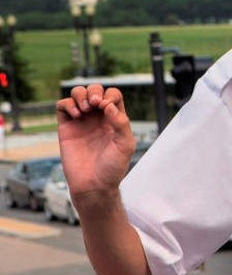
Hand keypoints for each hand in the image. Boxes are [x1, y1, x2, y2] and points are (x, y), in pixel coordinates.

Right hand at [56, 84, 136, 198]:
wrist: (93, 185)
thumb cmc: (113, 167)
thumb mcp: (126, 144)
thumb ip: (121, 123)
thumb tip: (108, 105)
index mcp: (115, 118)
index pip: (113, 94)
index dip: (110, 95)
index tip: (107, 107)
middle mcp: (98, 117)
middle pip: (95, 90)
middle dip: (94, 91)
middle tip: (95, 104)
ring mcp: (81, 122)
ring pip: (78, 94)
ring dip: (80, 95)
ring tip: (85, 109)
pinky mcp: (66, 128)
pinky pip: (62, 106)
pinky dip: (68, 104)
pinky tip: (76, 116)